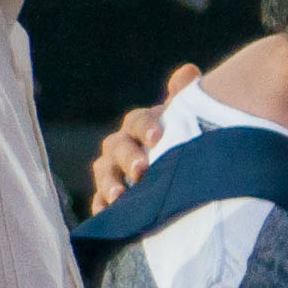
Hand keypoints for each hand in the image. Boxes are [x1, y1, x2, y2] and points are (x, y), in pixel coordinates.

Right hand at [87, 62, 201, 211]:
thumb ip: (184, 98)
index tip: (157, 136)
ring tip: (120, 196)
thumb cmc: (178, 141)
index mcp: (139, 125)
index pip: (138, 121)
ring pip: (105, 175)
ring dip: (110, 184)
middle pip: (117, 148)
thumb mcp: (184, 120)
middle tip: (142, 169)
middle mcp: (120, 146)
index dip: (146, 126)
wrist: (174, 174)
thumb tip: (188, 72)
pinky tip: (107, 216)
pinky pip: (100, 204)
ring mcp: (112, 172)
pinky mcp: (109, 199)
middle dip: (128, 157)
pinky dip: (102, 209)